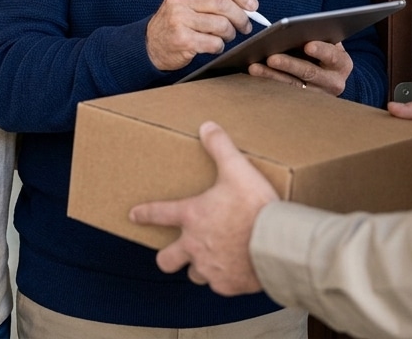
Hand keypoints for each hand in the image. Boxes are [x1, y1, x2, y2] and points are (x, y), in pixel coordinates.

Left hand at [129, 121, 276, 295]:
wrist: (277, 244)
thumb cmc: (256, 208)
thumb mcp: (238, 170)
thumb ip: (220, 147)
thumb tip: (207, 127)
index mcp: (193, 217)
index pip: (159, 213)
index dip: (144, 214)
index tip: (134, 215)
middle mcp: (195, 246)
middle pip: (166, 260)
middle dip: (168, 257)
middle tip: (174, 253)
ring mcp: (210, 268)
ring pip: (195, 274)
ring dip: (200, 267)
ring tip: (214, 259)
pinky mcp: (228, 285)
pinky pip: (220, 285)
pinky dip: (226, 279)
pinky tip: (237, 270)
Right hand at [146, 0, 260, 70]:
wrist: (152, 44)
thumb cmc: (178, 21)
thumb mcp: (189, 1)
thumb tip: (248, 6)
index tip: (253, 6)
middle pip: (223, 4)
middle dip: (241, 17)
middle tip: (245, 26)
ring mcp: (179, 19)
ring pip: (221, 25)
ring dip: (229, 34)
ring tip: (225, 36)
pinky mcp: (182, 39)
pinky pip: (214, 43)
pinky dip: (219, 46)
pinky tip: (212, 45)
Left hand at [246, 40, 352, 95]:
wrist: (329, 75)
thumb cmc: (323, 52)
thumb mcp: (327, 44)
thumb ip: (317, 37)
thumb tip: (294, 29)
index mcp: (342, 63)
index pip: (332, 56)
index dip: (321, 50)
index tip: (308, 45)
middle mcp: (334, 82)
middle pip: (309, 73)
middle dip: (289, 64)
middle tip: (271, 57)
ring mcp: (318, 96)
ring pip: (293, 86)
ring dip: (272, 76)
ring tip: (255, 67)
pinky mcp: (303, 103)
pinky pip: (284, 94)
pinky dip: (268, 84)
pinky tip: (255, 76)